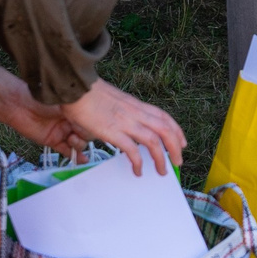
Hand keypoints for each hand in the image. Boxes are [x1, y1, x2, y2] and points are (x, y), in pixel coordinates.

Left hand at [0, 66, 85, 156]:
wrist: (18, 105)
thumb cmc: (40, 98)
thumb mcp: (65, 103)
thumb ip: (78, 111)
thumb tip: (93, 118)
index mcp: (75, 109)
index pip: (91, 121)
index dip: (93, 125)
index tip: (96, 127)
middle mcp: (71, 121)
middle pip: (86, 134)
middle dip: (85, 135)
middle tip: (79, 131)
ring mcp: (62, 132)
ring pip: (78, 144)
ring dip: (78, 144)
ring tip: (72, 139)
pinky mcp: (53, 141)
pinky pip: (66, 151)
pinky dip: (73, 156)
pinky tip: (82, 160)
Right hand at [59, 79, 186, 175]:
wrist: (74, 87)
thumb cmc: (89, 93)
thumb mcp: (114, 100)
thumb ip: (124, 110)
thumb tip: (127, 120)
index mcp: (136, 104)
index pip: (164, 117)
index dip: (176, 131)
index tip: (181, 143)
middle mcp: (135, 112)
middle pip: (165, 130)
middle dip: (175, 148)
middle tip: (177, 161)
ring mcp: (125, 122)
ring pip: (154, 141)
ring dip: (161, 158)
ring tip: (162, 170)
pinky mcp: (112, 131)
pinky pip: (132, 150)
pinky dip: (138, 162)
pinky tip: (138, 170)